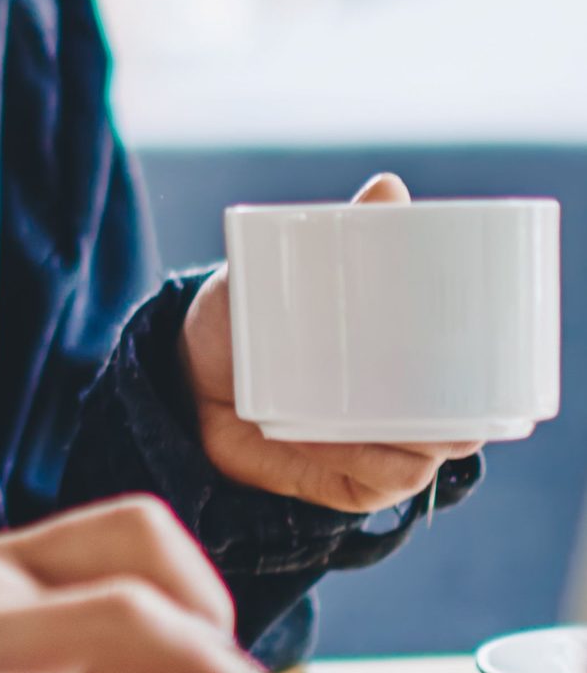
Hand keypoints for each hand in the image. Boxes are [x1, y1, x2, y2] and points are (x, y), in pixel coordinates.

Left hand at [181, 172, 477, 512]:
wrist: (180, 377)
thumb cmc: (242, 318)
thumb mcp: (278, 268)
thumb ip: (334, 233)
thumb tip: (389, 187)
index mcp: (403, 359)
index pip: (474, 377)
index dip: (492, 375)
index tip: (486, 353)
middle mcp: (399, 409)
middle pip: (464, 425)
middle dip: (463, 412)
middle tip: (434, 384)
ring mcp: (375, 451)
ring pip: (426, 457)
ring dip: (407, 437)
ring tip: (369, 410)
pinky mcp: (346, 485)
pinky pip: (378, 485)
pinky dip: (363, 462)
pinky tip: (332, 438)